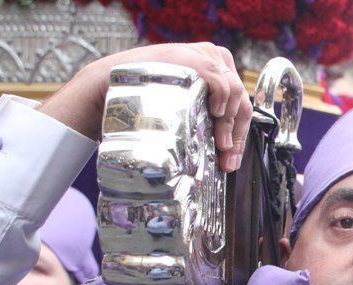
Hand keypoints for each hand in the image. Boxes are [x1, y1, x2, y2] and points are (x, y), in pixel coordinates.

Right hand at [39, 43, 250, 171]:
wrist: (112, 84)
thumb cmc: (146, 97)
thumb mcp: (184, 104)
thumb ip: (207, 115)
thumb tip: (228, 150)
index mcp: (219, 69)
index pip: (240, 104)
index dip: (240, 137)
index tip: (231, 160)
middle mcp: (216, 59)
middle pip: (241, 101)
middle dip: (236, 136)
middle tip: (226, 159)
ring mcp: (207, 56)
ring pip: (235, 94)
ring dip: (230, 125)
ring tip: (220, 145)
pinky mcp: (196, 58)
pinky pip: (222, 81)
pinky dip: (224, 100)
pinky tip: (217, 115)